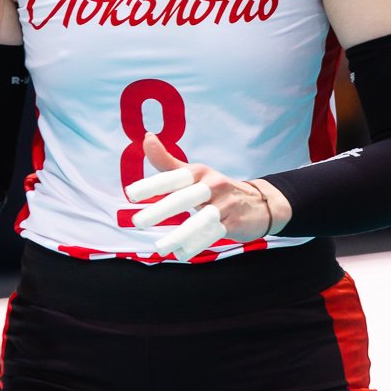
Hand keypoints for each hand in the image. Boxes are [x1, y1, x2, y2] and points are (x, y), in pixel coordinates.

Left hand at [125, 133, 289, 261]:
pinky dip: (196, 244)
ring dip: (178, 235)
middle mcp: (212, 185)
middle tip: (137, 221)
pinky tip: (180, 253)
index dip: (152, 184)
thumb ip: (167, 162)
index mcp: (199, 172)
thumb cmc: (216, 188)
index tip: (130, 193)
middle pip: (184, 198)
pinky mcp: (234, 222)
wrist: (259, 203)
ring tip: (159, 247)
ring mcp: (225, 204)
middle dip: (160, 210)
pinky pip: (213, 234)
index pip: (173, 176)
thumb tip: (147, 138)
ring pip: (200, 220)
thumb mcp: (195, 173)